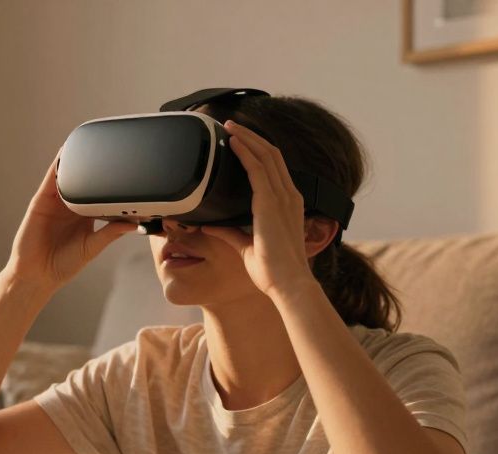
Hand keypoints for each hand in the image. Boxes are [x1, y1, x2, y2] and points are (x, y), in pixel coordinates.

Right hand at [3, 150, 136, 289]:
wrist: (37, 274)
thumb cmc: (63, 264)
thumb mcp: (93, 247)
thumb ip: (111, 233)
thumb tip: (134, 224)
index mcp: (84, 216)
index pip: (100, 193)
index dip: (110, 181)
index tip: (126, 169)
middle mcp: (70, 206)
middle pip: (85, 180)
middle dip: (95, 165)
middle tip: (112, 148)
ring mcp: (55, 202)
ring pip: (69, 176)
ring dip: (77, 159)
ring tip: (90, 141)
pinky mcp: (41, 201)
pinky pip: (51, 179)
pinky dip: (59, 165)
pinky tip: (67, 153)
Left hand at [201, 120, 317, 299]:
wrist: (287, 284)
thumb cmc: (272, 271)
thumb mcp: (245, 246)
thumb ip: (229, 232)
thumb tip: (209, 225)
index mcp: (287, 205)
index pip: (275, 168)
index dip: (259, 150)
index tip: (241, 141)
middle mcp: (288, 196)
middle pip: (272, 155)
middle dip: (252, 137)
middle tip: (232, 126)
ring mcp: (282, 198)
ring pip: (266, 156)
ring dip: (247, 138)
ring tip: (230, 127)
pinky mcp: (271, 203)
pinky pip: (258, 169)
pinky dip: (246, 152)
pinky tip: (234, 143)